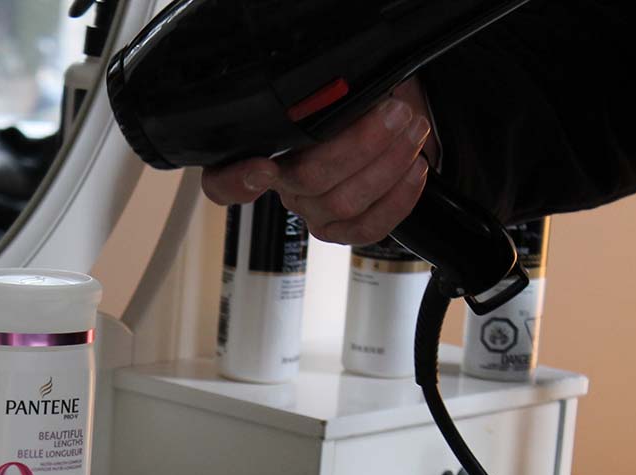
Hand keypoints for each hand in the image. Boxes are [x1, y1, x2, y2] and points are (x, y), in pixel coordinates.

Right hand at [201, 79, 436, 245]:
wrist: (392, 117)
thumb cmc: (357, 98)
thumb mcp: (335, 84)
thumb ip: (322, 94)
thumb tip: (336, 93)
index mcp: (261, 149)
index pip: (221, 181)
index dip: (236, 181)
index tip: (262, 168)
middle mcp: (281, 185)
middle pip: (307, 180)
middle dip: (360, 144)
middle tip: (395, 114)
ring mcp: (311, 211)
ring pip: (342, 203)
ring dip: (388, 163)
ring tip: (412, 130)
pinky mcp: (342, 231)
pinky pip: (366, 228)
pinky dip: (398, 198)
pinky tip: (413, 169)